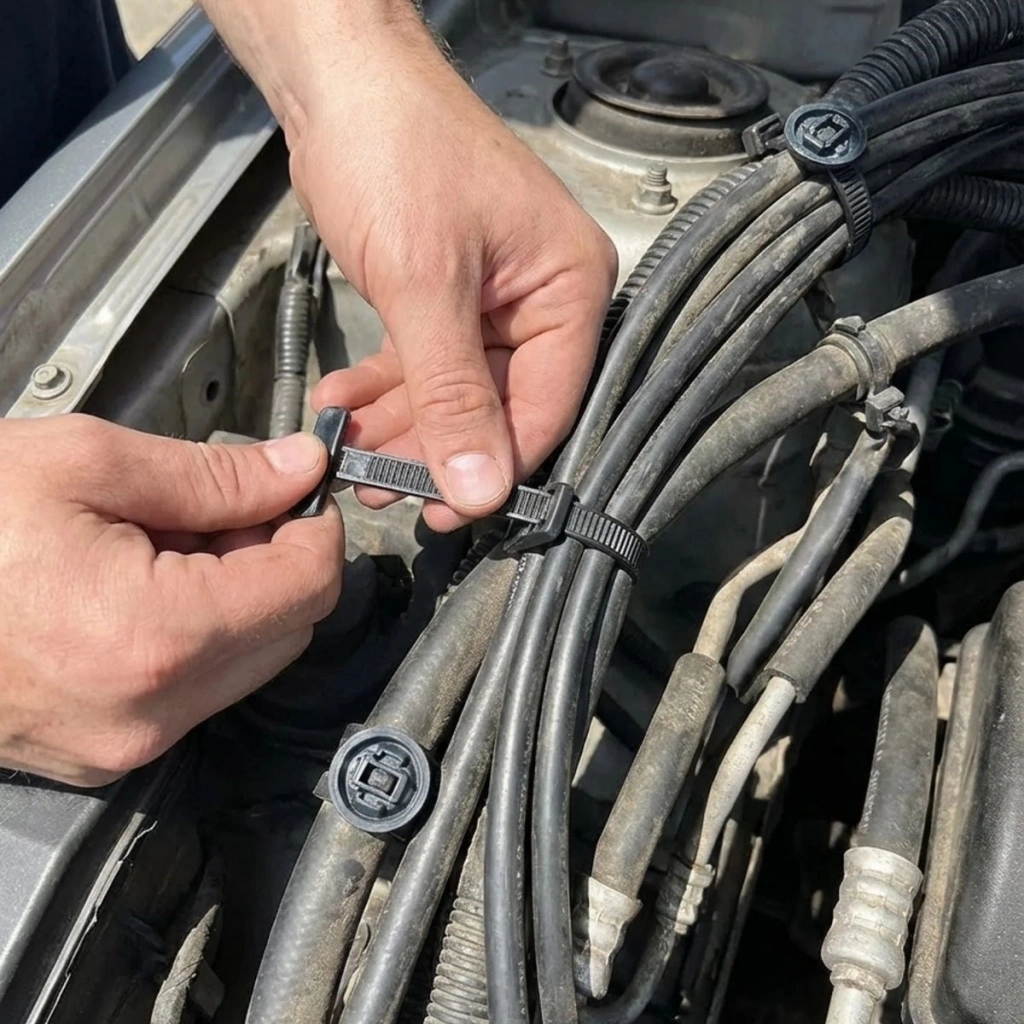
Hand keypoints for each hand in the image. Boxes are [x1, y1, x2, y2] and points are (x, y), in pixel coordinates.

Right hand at [0, 416, 342, 785]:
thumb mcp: (86, 464)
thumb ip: (215, 475)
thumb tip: (297, 469)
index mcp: (158, 636)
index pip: (308, 586)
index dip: (316, 526)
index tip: (300, 488)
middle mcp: (150, 711)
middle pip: (288, 630)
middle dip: (278, 559)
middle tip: (231, 504)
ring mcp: (125, 743)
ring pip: (248, 664)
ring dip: (240, 597)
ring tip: (171, 540)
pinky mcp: (102, 752)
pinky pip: (194, 692)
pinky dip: (198, 635)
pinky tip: (147, 584)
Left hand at [199, 0, 615, 531]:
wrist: (338, 83)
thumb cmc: (396, 147)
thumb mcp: (425, 282)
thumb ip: (453, 393)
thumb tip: (481, 487)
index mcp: (570, 287)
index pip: (548, 405)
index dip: (495, 465)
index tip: (445, 510)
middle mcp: (542, 302)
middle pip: (500, 408)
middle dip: (435, 449)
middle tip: (382, 487)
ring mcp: (495, 305)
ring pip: (456, 396)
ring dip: (401, 427)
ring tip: (351, 451)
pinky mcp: (450, 303)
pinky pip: (426, 368)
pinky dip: (386, 390)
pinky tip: (345, 407)